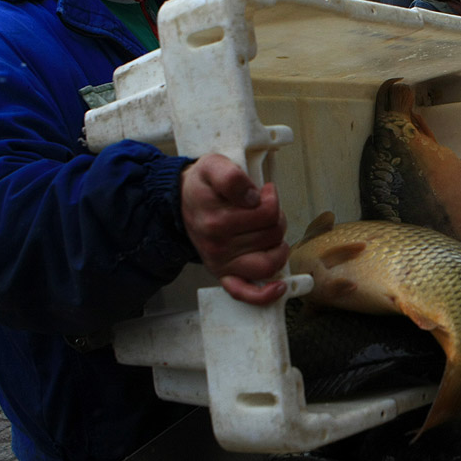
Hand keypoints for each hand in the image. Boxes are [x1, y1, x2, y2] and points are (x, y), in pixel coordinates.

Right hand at [181, 154, 288, 304]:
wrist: (181, 201)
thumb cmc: (204, 186)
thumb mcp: (214, 166)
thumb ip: (232, 177)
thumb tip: (253, 197)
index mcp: (216, 218)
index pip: (267, 211)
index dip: (271, 197)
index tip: (263, 191)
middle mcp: (217, 243)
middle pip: (273, 233)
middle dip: (275, 217)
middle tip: (262, 208)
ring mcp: (221, 262)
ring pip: (270, 259)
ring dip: (277, 242)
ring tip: (266, 229)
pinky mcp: (224, 275)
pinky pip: (245, 292)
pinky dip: (264, 294)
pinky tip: (279, 287)